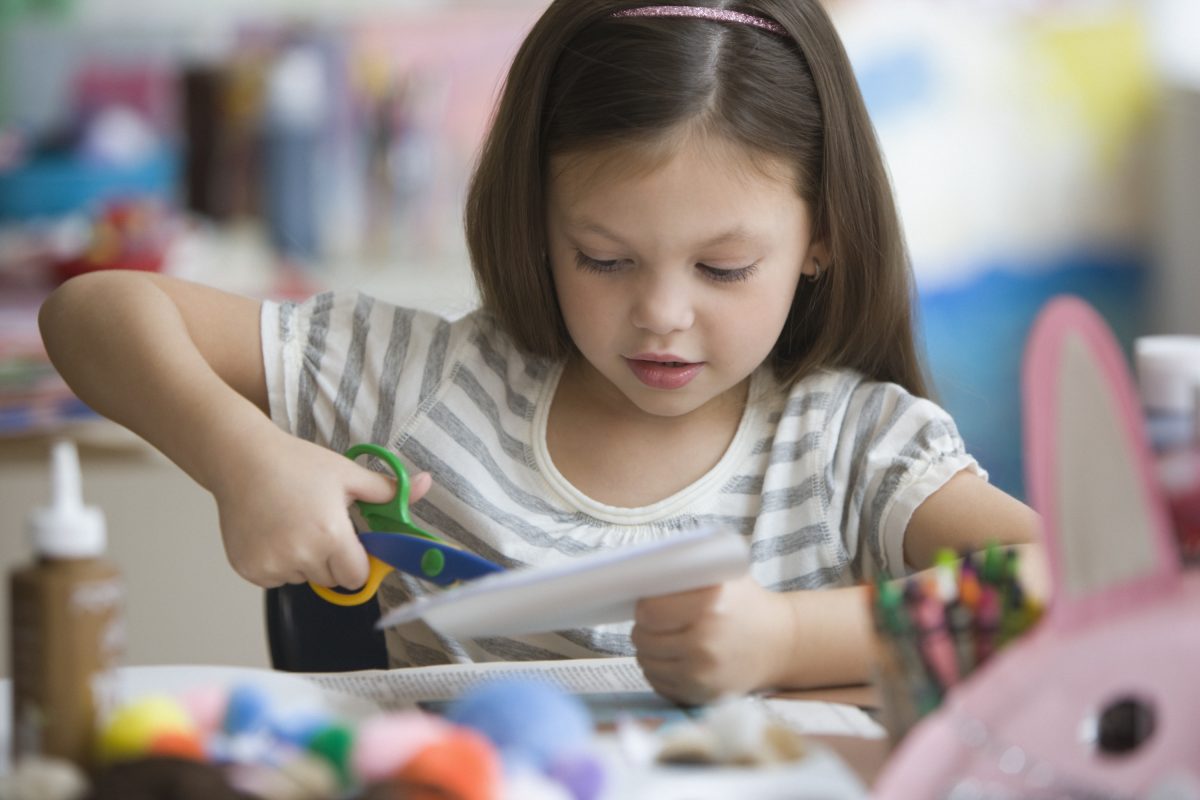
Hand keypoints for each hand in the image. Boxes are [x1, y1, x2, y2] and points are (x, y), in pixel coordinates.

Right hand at [211, 429, 431, 588]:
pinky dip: (277, 563)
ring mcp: (272, 565)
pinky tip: (271, 532)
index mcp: (331, 536)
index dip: (357, 561)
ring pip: (302, 579)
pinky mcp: (249, 570)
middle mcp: (301, 556)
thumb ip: (389, 489)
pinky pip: (275, 578)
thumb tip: (427, 483)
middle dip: (331, 560)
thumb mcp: (348, 474)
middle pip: (331, 580)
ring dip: (303, 561)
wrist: (242, 460)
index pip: (357, 576)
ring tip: (291, 524)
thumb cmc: (297, 464)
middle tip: (317, 525)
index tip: (349, 542)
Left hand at [632, 574, 793, 704]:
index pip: (648, 611)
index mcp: (710, 604)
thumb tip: (640, 573)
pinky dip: (660, 669)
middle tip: (660, 621)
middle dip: (645, 628)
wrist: (781, 644)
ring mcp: (702, 673)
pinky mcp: (700, 695)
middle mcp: (705, 641)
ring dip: (650, 649)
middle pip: (643, 638)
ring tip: (668, 638)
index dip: (646, 606)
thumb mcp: (723, 576)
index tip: (653, 603)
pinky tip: (677, 657)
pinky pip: (657, 682)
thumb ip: (686, 572)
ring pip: (646, 661)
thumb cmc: (746, 604)